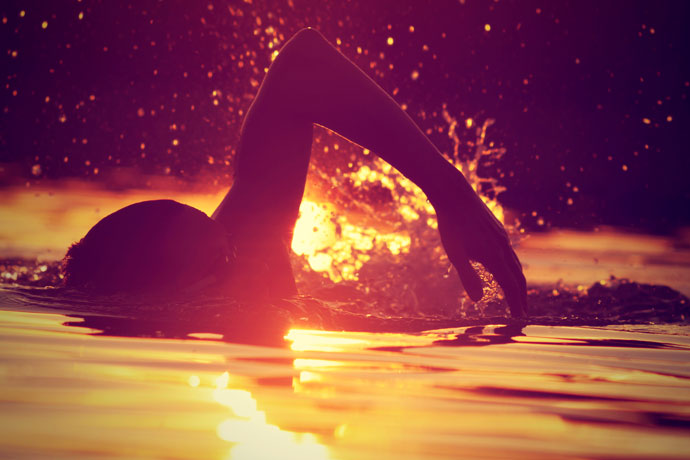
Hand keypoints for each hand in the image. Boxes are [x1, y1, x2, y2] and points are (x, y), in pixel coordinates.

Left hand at [435, 188, 527, 316]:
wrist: (455, 194)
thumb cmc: (451, 225)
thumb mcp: (455, 254)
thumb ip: (468, 277)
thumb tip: (477, 300)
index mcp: (495, 256)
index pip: (510, 285)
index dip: (515, 302)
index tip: (518, 317)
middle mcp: (503, 247)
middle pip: (518, 276)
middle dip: (521, 296)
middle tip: (522, 312)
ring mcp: (502, 238)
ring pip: (515, 263)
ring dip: (517, 281)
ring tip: (516, 293)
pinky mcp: (497, 230)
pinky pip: (510, 253)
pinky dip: (512, 266)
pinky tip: (505, 267)